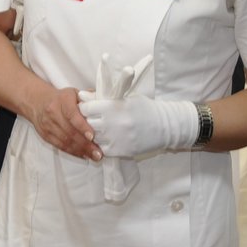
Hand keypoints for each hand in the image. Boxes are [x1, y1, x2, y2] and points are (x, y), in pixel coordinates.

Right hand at [28, 86, 100, 160]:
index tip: (92, 136)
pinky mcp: (46, 135)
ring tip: (94, 156)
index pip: (72, 115)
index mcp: (63, 100)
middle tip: (98, 152)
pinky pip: (60, 146)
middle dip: (85, 144)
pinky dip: (73, 152)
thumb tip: (104, 102)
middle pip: (70, 131)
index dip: (82, 126)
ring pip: (65, 141)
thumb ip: (88, 98)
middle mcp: (54, 113)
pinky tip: (83, 155)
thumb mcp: (73, 93)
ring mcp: (48, 125)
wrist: (37, 102)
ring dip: (81, 150)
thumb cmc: (60, 98)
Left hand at [77, 94, 194, 157]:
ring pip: (94, 138)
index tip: (89, 109)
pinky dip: (103, 145)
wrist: (164, 127)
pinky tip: (110, 139)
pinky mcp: (121, 151)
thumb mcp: (126, 98)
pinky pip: (102, 149)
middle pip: (88, 123)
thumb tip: (82, 96)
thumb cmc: (144, 109)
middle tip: (96, 119)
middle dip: (89, 121)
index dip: (86, 108)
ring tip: (104, 129)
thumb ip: (104, 98)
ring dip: (96, 134)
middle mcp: (113, 122)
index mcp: (113, 106)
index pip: (86, 109)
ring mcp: (116, 138)